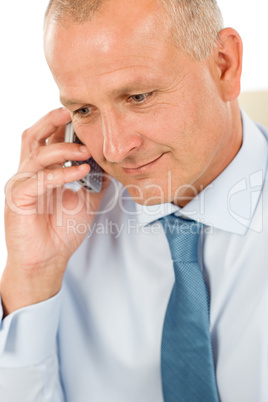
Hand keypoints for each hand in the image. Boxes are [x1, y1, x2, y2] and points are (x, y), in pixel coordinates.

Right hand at [1, 108, 107, 315]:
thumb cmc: (63, 230)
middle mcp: (29, 172)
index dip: (63, 124)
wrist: (49, 258)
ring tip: (86, 151)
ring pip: (37, 154)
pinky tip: (80, 172)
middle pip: (34, 135)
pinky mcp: (18, 198)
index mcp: (43, 170)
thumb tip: (114, 163)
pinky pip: (39, 179)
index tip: (84, 115)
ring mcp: (21, 183)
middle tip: (74, 114)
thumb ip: (97, 180)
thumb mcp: (87, 200)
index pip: (49, 138)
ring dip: (63, 149)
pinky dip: (61, 173)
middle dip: (53, 121)